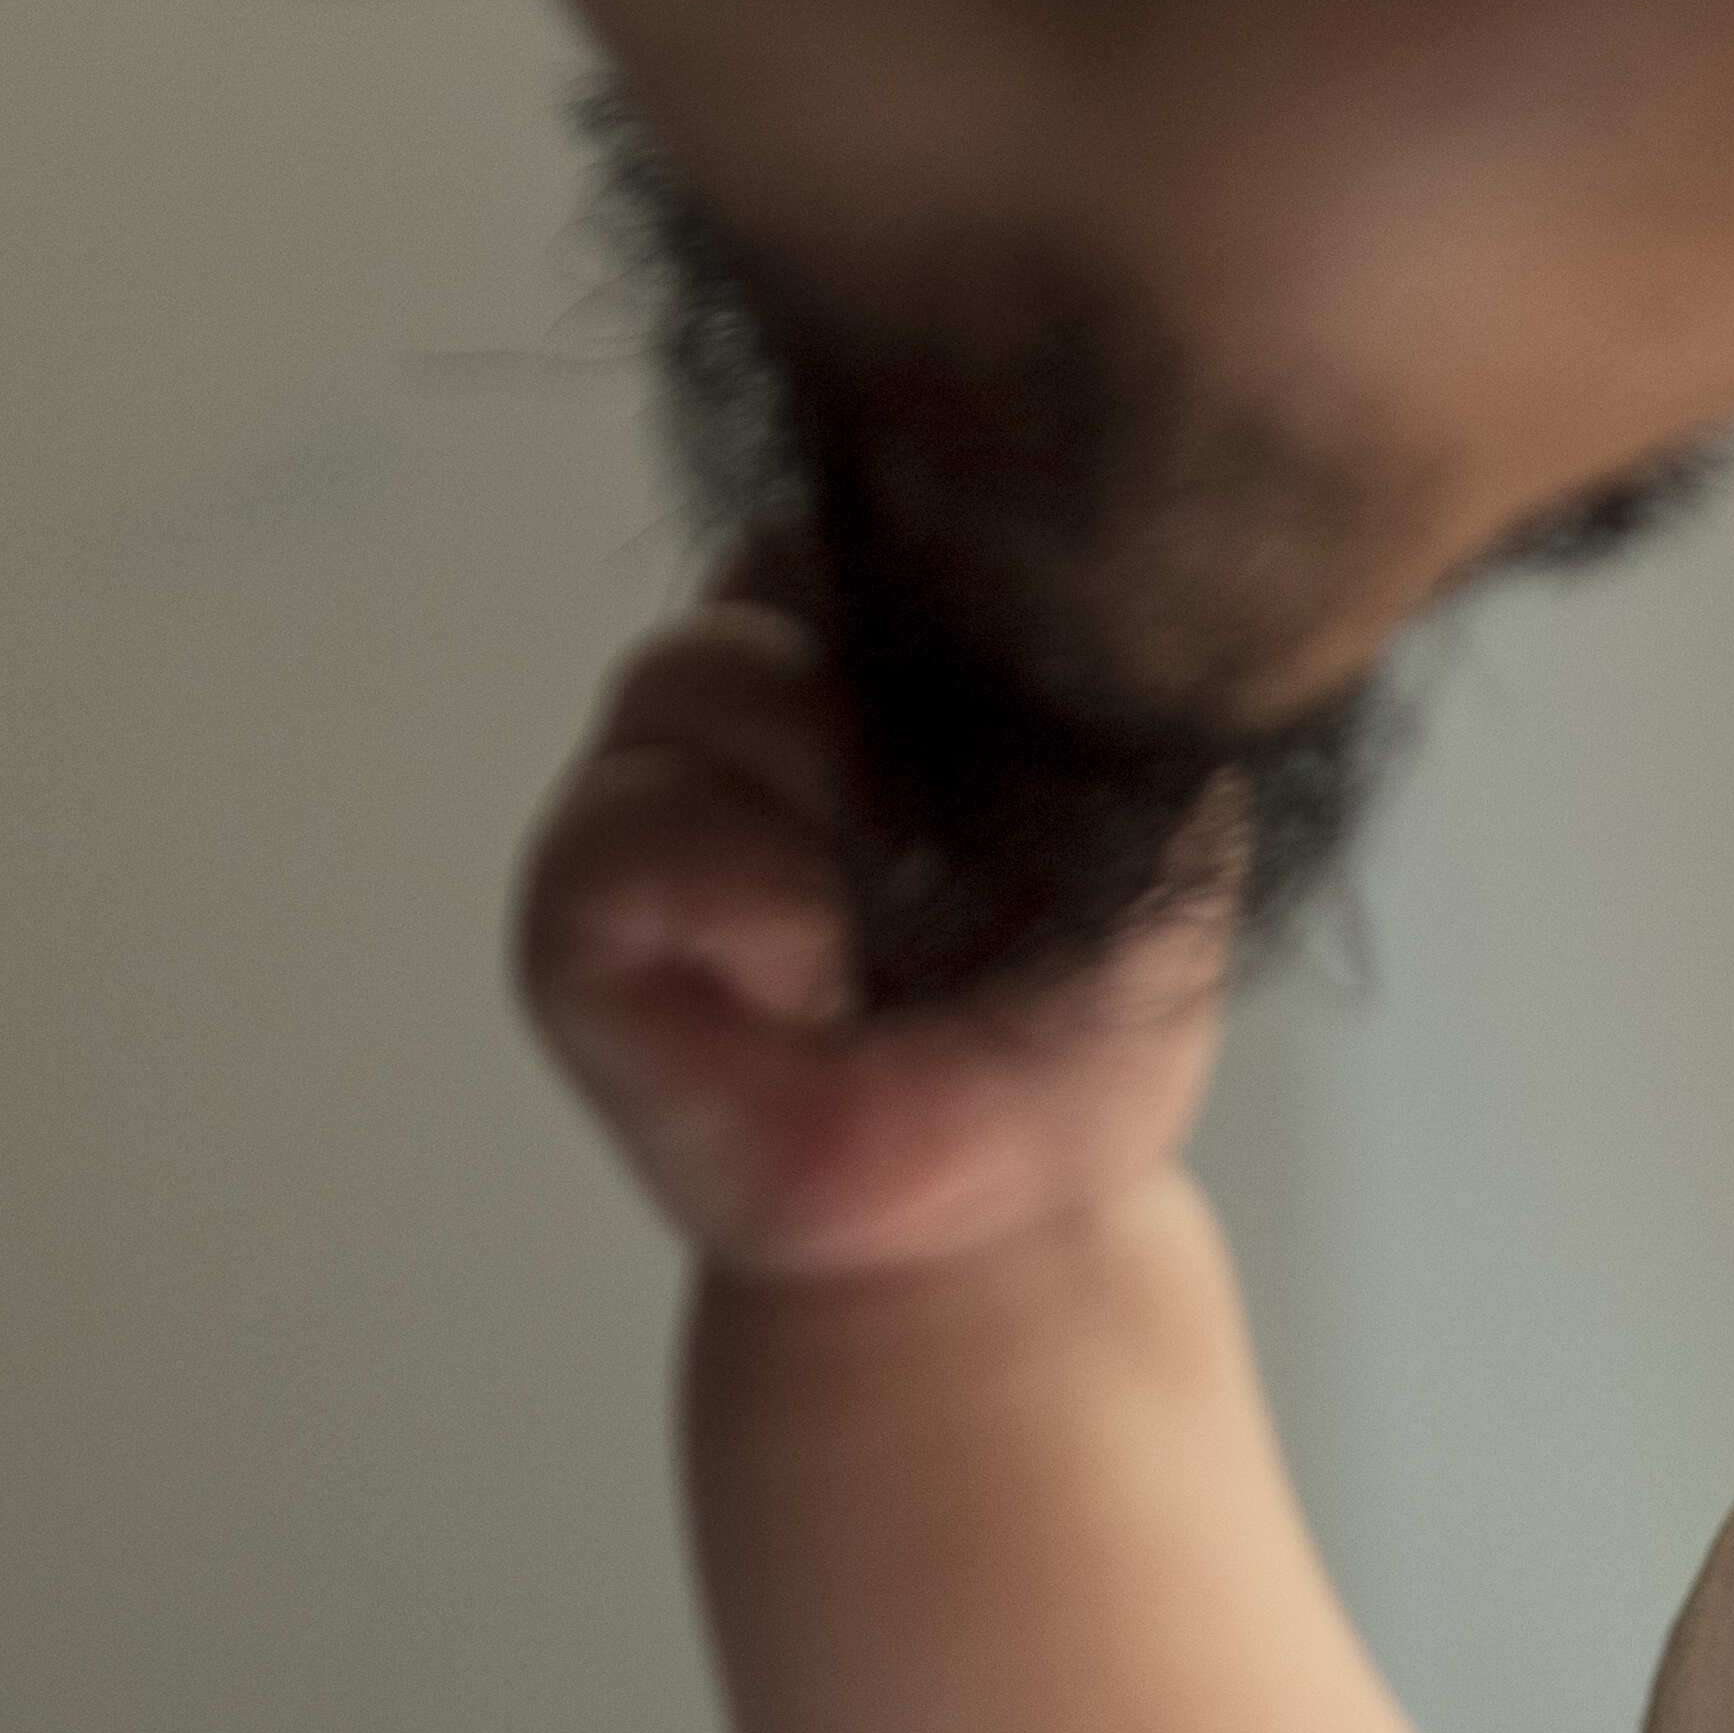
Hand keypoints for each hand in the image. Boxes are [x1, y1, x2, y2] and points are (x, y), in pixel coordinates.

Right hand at [513, 591, 1234, 1278]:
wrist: (1001, 1214)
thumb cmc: (1062, 1030)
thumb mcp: (1158, 832)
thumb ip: (1093, 680)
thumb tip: (1009, 557)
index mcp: (868, 649)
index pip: (868, 518)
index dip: (944, 621)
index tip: (1017, 768)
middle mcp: (747, 687)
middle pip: (778, 569)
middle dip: (894, 722)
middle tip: (957, 877)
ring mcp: (647, 779)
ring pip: (701, 677)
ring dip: (827, 805)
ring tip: (882, 941)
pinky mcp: (575, 894)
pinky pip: (636, 822)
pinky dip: (748, 894)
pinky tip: (807, 974)